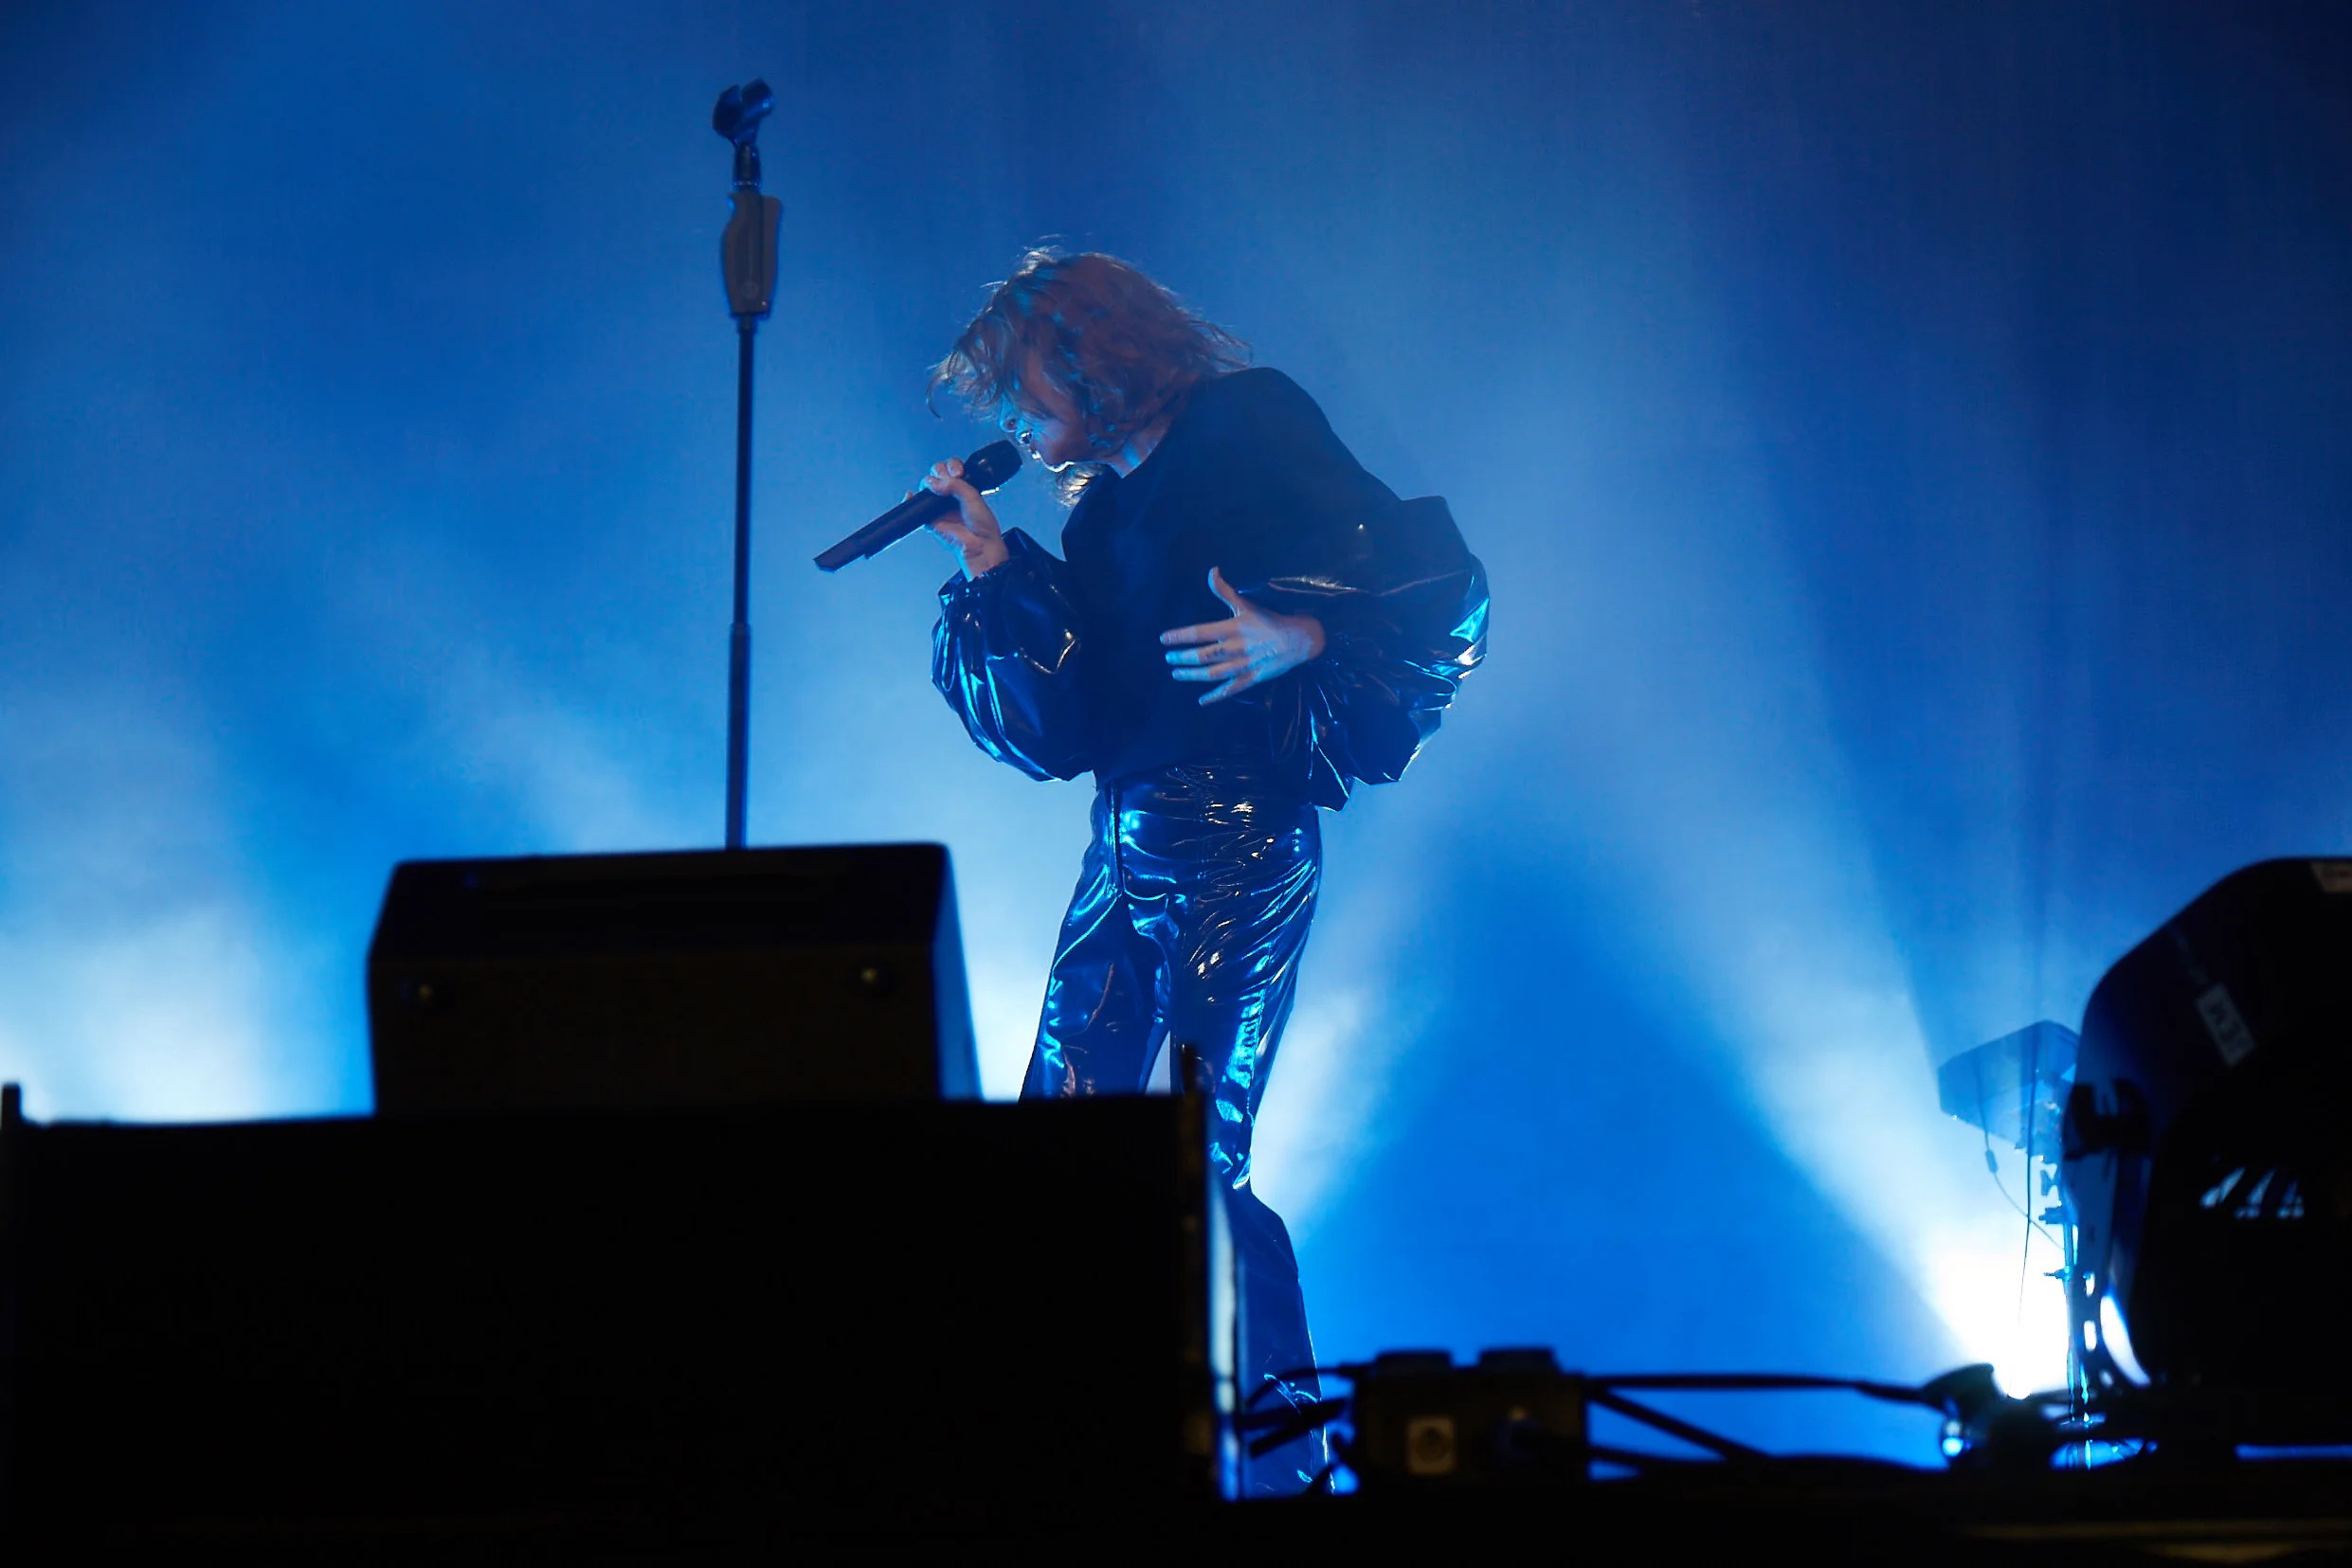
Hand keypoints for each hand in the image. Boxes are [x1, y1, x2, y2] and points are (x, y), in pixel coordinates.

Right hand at [921, 456, 1009, 576]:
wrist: (980, 544)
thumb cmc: (983, 525)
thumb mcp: (972, 496)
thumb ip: (954, 485)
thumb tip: (935, 482)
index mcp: (964, 488)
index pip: (952, 468)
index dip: (952, 466)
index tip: (958, 472)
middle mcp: (951, 495)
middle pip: (937, 474)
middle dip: (939, 471)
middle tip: (947, 478)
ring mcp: (940, 507)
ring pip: (927, 487)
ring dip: (928, 482)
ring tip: (934, 487)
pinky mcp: (931, 519)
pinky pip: (917, 508)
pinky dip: (911, 500)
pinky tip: (912, 495)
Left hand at [1160, 567, 1327, 705]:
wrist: (1299, 639)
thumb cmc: (1270, 620)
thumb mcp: (1247, 604)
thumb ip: (1225, 591)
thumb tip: (1211, 571)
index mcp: (1233, 628)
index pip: (1201, 632)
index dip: (1181, 636)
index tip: (1164, 639)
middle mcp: (1236, 648)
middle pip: (1204, 655)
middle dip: (1183, 658)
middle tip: (1168, 658)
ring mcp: (1243, 665)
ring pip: (1213, 673)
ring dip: (1192, 675)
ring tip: (1176, 674)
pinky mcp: (1252, 678)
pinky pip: (1231, 689)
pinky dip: (1216, 696)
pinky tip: (1202, 701)